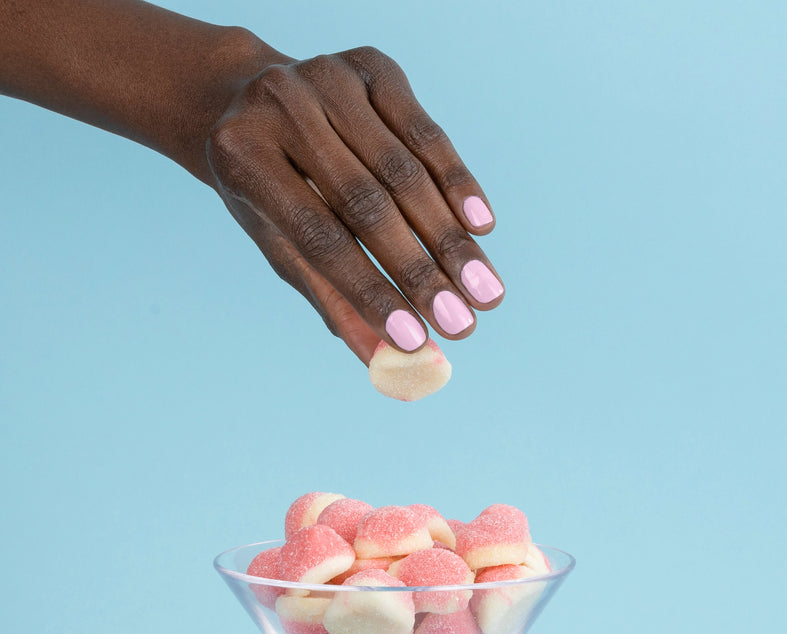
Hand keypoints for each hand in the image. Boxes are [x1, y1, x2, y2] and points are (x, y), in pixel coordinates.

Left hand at [206, 46, 504, 363]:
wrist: (251, 102)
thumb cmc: (266, 189)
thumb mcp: (281, 244)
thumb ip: (331, 299)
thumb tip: (387, 360)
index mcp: (244, 159)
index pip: (318, 237)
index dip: (370, 290)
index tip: (416, 339)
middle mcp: (282, 107)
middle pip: (366, 204)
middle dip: (422, 271)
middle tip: (464, 326)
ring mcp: (329, 77)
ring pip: (405, 171)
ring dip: (452, 239)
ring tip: (488, 294)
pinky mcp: (371, 64)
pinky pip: (426, 131)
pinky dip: (457, 182)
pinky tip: (482, 229)